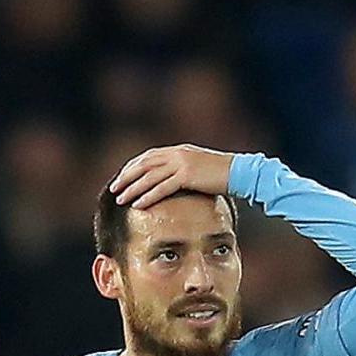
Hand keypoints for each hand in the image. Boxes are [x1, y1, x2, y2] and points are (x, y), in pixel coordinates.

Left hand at [109, 145, 237, 209]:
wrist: (241, 173)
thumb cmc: (224, 175)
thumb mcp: (200, 169)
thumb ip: (185, 171)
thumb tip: (176, 182)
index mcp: (178, 150)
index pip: (148, 157)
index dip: (133, 168)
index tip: (122, 178)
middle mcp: (176, 154)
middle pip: (144, 165)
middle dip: (127, 177)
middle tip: (114, 189)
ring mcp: (181, 163)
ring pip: (150, 176)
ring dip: (133, 188)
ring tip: (121, 199)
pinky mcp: (187, 175)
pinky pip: (162, 187)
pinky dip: (148, 196)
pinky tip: (139, 204)